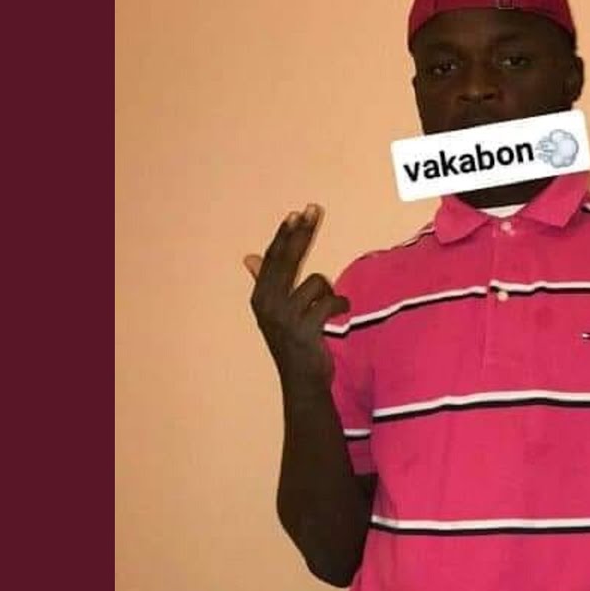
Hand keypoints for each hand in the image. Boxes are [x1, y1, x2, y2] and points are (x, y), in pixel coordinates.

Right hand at [244, 204, 348, 385]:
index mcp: (261, 297)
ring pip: (317, 281)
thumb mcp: (275, 312)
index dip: (285, 234)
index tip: (297, 213)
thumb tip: (249, 257)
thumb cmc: (293, 343)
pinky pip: (330, 301)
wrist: (302, 381)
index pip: (273, 258)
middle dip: (302, 233)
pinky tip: (338, 314)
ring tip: (326, 309)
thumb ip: (265, 282)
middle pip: (288, 259)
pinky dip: (340, 305)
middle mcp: (268, 305)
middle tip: (314, 209)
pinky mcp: (304, 329)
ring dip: (329, 292)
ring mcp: (285, 317)